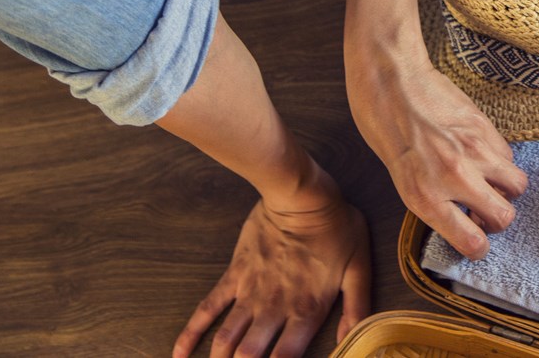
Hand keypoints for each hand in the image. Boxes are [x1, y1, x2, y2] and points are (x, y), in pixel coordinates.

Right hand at [172, 187, 369, 357]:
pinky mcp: (234, 276)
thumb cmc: (336, 229)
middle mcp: (275, 309)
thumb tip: (350, 342)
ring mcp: (250, 293)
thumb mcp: (359, 267)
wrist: (301, 197)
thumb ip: (358, 308)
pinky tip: (179, 354)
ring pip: (226, 339)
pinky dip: (190, 334)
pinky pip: (206, 308)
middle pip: (249, 356)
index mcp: (307, 311)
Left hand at [348, 51, 528, 260]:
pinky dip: (500, 162)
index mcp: (426, 197)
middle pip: (504, 216)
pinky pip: (507, 155)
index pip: (471, 240)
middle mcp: (455, 177)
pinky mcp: (485, 127)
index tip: (477, 244)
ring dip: (506, 190)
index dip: (478, 248)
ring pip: (517, 184)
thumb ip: (433, 200)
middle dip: (497, 221)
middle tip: (484, 213)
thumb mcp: (399, 178)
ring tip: (490, 183)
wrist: (391, 80)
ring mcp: (475, 150)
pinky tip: (482, 156)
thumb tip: (459, 214)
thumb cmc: (383, 128)